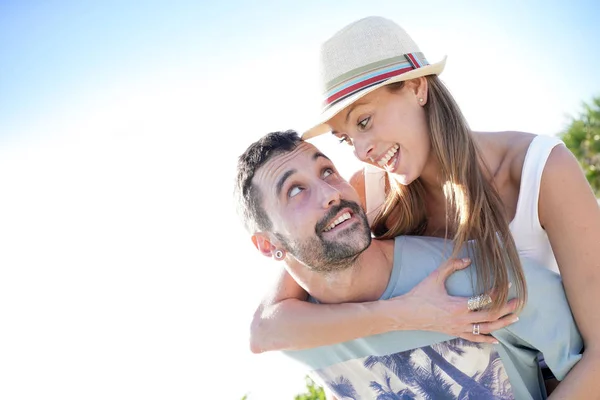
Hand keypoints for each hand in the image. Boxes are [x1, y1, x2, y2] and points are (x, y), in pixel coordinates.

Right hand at [388, 258, 518, 342]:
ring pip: (486, 329)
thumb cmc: (419, 295)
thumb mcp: (434, 277)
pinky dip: (486, 339)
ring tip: (515, 317)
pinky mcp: (454, 333)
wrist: (405, 314)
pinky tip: (497, 340)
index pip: (484, 299)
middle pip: (490, 316)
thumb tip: (468, 260)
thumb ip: (451, 266)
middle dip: (507, 309)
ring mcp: (458, 328)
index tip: (507, 283)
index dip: (497, 292)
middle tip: (519, 302)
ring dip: (502, 323)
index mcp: (458, 305)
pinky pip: (474, 338)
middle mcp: (461, 319)